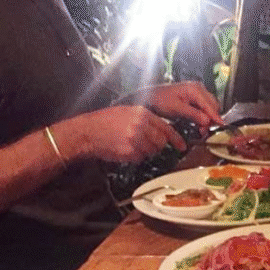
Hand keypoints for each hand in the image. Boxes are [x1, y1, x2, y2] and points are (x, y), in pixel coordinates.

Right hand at [58, 106, 186, 162]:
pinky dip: (135, 156)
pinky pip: (140, 157)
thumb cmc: (105, 121)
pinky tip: (124, 149)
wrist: (87, 131)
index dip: (176, 139)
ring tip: (130, 145)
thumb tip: (160, 131)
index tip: (182, 146)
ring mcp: (135, 139)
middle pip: (161, 142)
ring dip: (145, 151)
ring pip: (151, 151)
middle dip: (157, 146)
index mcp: (142, 113)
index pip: (166, 128)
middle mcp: (141, 125)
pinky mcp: (129, 151)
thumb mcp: (126, 112)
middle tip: (146, 145)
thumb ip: (144, 120)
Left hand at [141, 81, 223, 129]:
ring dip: (207, 118)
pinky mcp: (195, 96)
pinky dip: (203, 115)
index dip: (215, 117)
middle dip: (210, 119)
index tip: (221, 126)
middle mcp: (198, 88)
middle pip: (213, 106)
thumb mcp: (176, 109)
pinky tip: (198, 122)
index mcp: (194, 89)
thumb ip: (193, 114)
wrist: (150, 97)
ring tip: (200, 128)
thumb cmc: (160, 100)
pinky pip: (205, 107)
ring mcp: (197, 92)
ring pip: (210, 107)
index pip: (210, 105)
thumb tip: (207, 121)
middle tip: (204, 130)